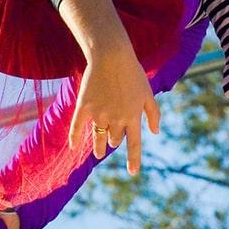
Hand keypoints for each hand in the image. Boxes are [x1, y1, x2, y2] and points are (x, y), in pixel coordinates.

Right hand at [66, 45, 160, 175]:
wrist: (111, 56)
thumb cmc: (132, 73)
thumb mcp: (148, 93)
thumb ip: (153, 113)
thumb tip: (155, 132)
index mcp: (133, 116)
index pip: (134, 144)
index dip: (133, 160)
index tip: (132, 173)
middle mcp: (116, 119)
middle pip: (114, 139)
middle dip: (114, 141)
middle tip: (113, 140)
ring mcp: (99, 114)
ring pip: (98, 137)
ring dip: (98, 147)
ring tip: (98, 153)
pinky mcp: (84, 106)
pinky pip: (77, 126)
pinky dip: (75, 137)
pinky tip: (74, 146)